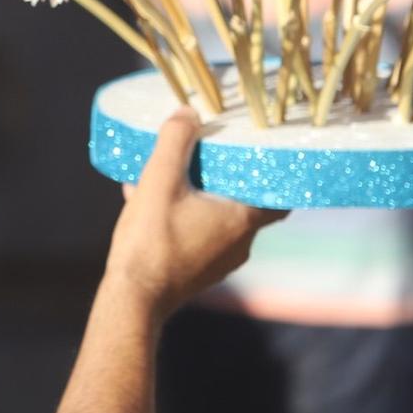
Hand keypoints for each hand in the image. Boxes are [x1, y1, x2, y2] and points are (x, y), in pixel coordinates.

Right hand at [106, 109, 285, 312]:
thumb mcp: (160, 181)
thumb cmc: (151, 242)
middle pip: (246, 202)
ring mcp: (219, 261)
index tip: (264, 152)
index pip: (280, 196)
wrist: (131, 299)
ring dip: (202, 195)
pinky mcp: (197, 271)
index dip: (276, 174)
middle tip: (216, 152)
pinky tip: (152, 200)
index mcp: (242, 221)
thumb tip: (188, 112)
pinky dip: (185, 214)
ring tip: (174, 172)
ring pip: (218, 218)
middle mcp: (240, 244)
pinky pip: (198, 234)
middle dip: (230, 177)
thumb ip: (175, 141)